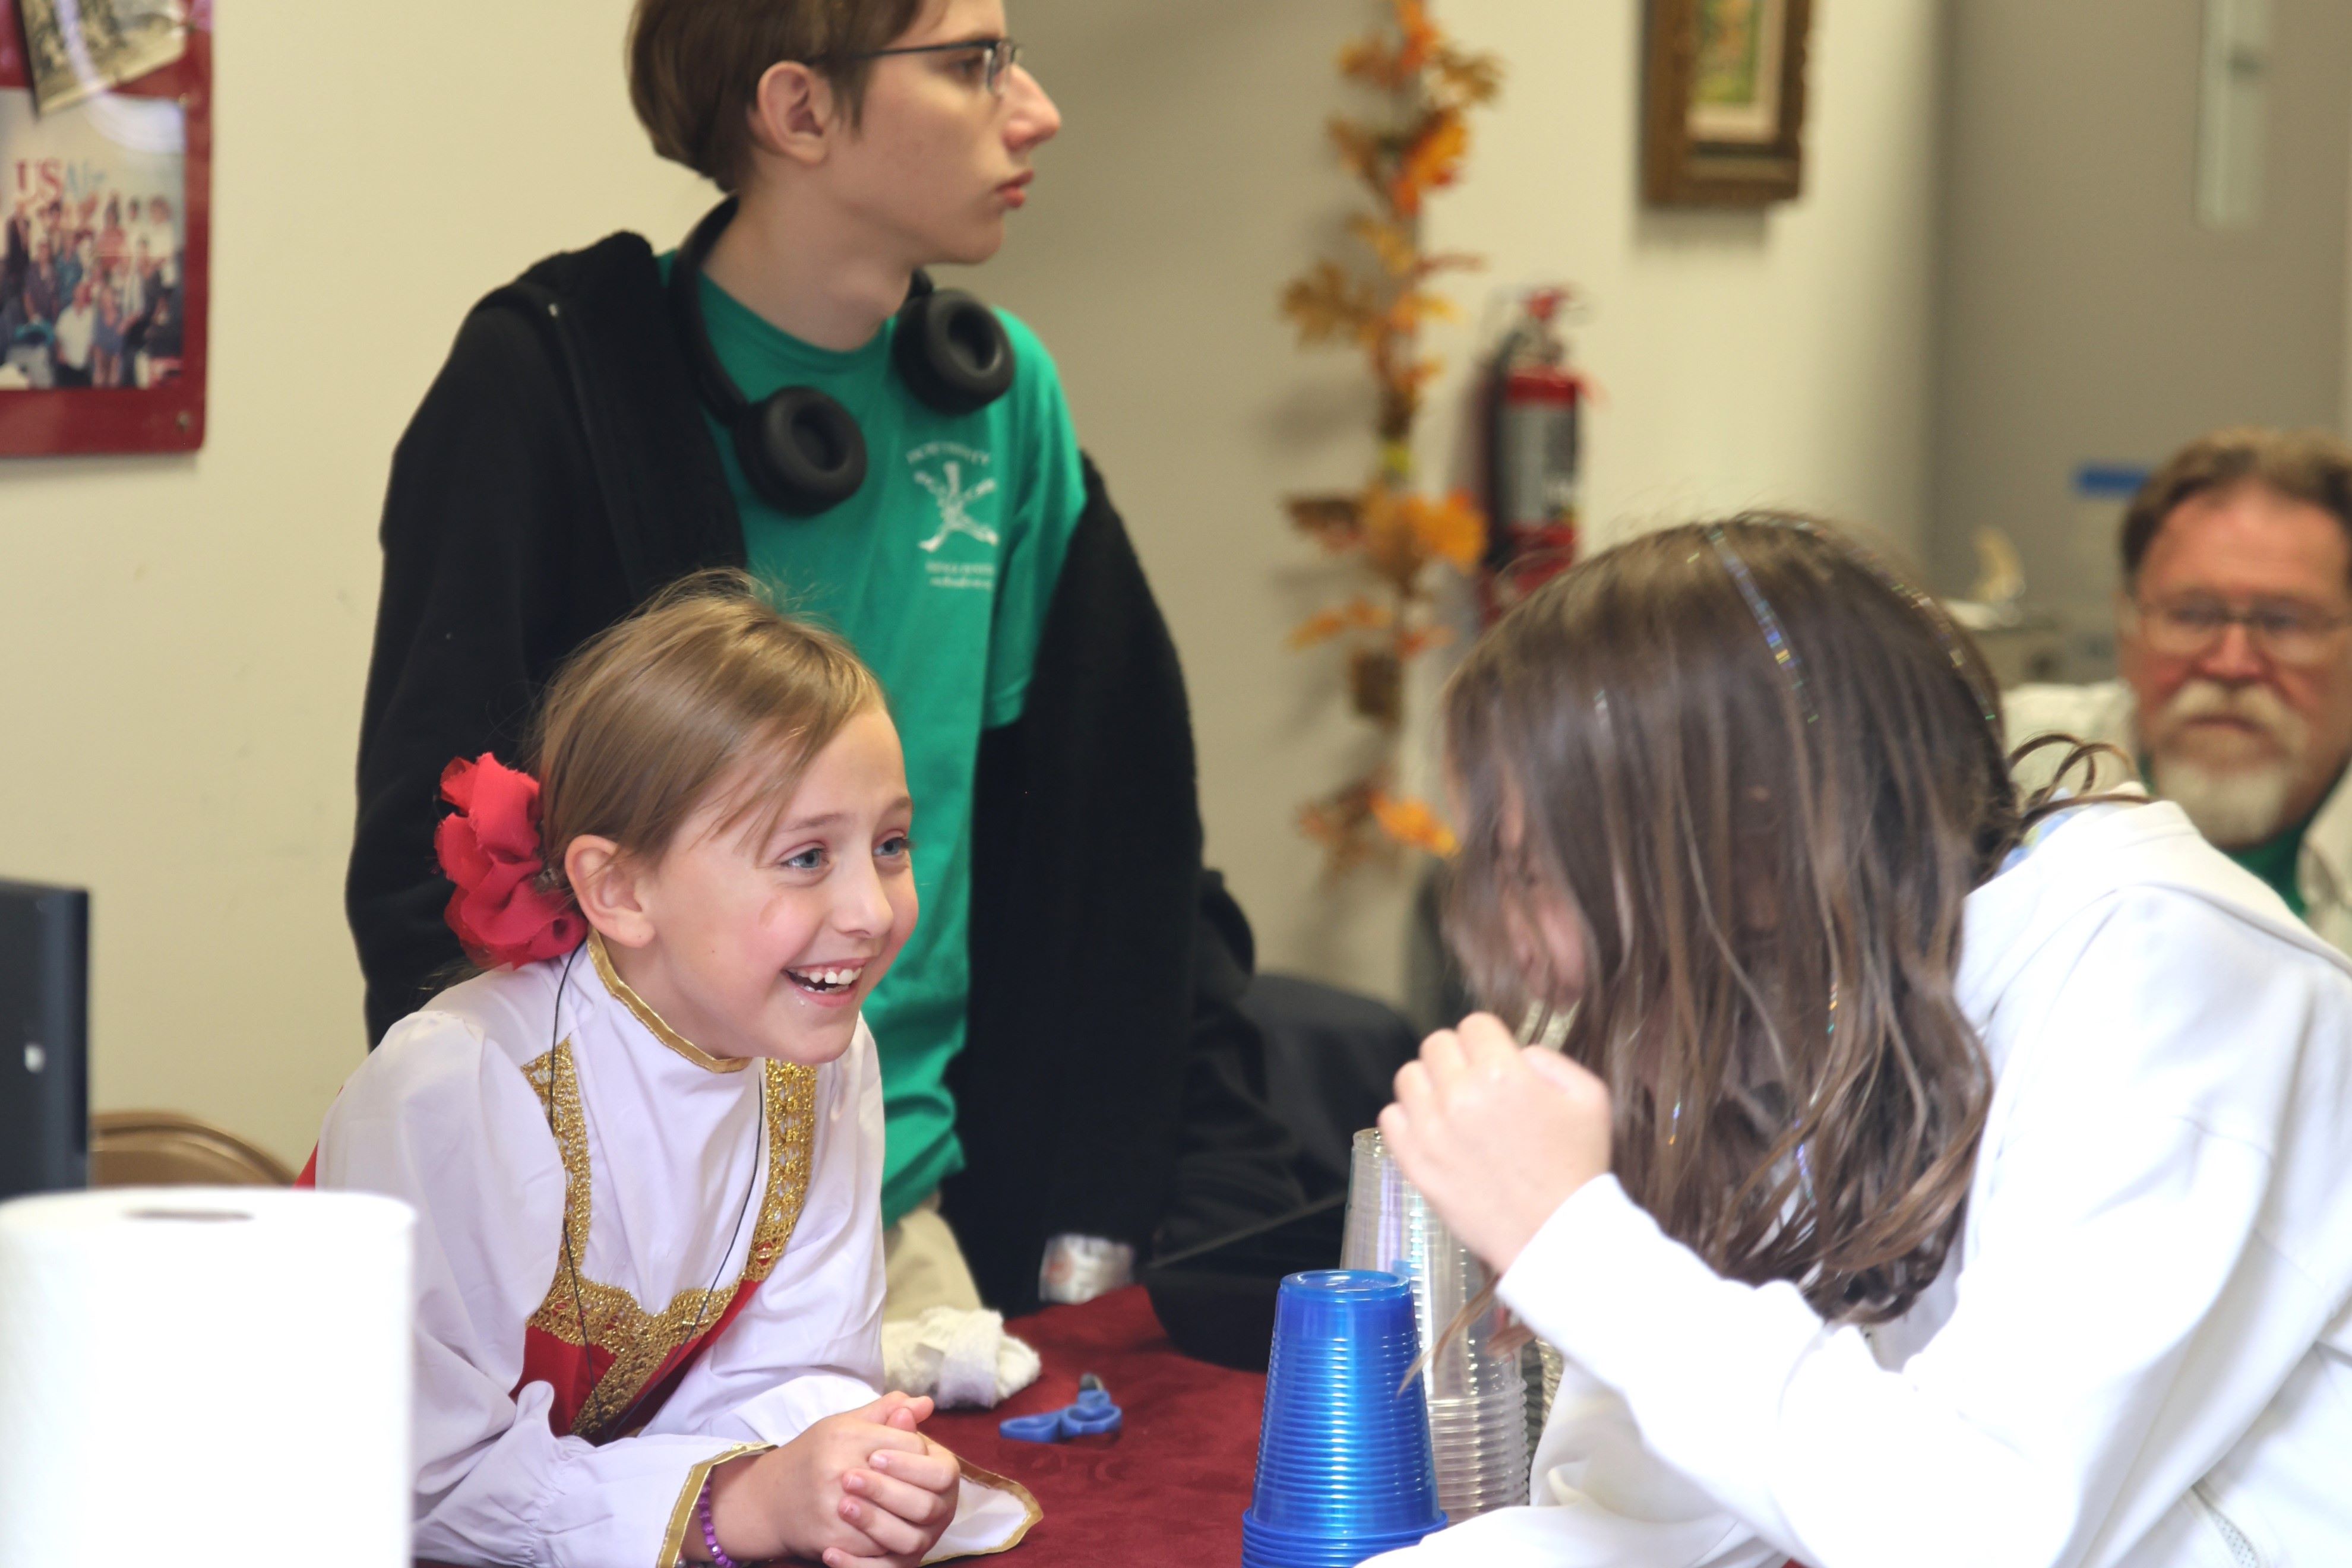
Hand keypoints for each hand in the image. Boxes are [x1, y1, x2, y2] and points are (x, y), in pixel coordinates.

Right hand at [704, 1393, 958, 1566]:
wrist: (767, 1501)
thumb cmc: (812, 1457)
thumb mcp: (844, 1425)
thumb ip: (886, 1411)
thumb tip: (926, 1403)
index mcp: (846, 1435)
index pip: (909, 1445)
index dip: (920, 1454)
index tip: (916, 1458)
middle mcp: (839, 1469)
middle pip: (905, 1483)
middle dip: (917, 1489)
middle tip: (921, 1490)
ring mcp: (834, 1506)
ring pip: (895, 1518)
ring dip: (907, 1518)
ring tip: (911, 1513)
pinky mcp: (831, 1538)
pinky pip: (875, 1545)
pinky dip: (887, 1541)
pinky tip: (891, 1532)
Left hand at [1377, 1012, 1612, 1273]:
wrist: (1556, 1236)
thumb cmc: (1577, 1168)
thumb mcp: (1589, 1097)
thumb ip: (1550, 1060)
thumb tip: (1514, 1054)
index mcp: (1503, 1074)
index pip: (1474, 1025)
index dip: (1489, 1040)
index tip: (1497, 1061)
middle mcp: (1460, 1096)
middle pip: (1436, 1044)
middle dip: (1458, 1058)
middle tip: (1477, 1085)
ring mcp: (1431, 1130)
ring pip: (1409, 1076)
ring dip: (1430, 1085)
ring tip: (1454, 1107)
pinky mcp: (1414, 1162)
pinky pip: (1390, 1116)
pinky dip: (1408, 1118)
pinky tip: (1435, 1131)